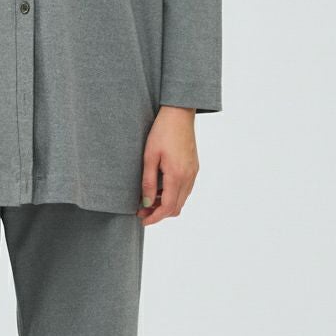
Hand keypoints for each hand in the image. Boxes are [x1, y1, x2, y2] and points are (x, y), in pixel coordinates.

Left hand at [138, 105, 198, 223]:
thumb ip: (149, 182)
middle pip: (176, 207)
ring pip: (181, 199)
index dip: (155, 218)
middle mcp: (189, 177)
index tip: (143, 220)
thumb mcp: (149, 156)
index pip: (168, 207)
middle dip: (159, 213)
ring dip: (166, 204)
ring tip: (147, 200)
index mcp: (177, 175)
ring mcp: (193, 172)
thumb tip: (147, 203)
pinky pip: (185, 189)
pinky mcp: (194, 167)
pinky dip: (172, 195)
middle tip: (141, 211)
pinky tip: (159, 189)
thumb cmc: (162, 132)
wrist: (179, 114)